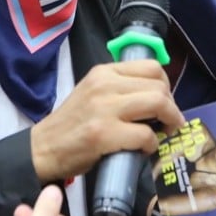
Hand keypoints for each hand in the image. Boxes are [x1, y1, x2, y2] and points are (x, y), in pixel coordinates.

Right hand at [30, 60, 184, 182]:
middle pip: (159, 86)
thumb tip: (157, 97)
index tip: (164, 102)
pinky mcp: (104, 134)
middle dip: (172, 107)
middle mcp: (104, 84)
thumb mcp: (93, 92)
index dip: (165, 86)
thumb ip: (119, 88)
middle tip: (169, 122)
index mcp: (103, 72)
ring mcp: (104, 109)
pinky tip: (143, 149)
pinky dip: (151, 144)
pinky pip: (145, 134)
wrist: (43, 148)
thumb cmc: (71, 124)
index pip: (151, 67)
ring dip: (170, 121)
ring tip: (164, 132)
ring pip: (158, 104)